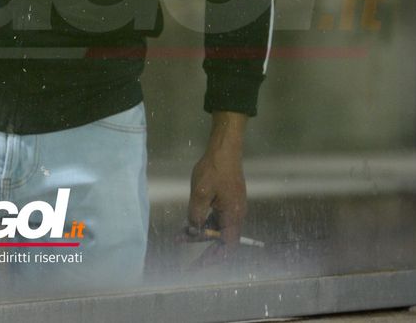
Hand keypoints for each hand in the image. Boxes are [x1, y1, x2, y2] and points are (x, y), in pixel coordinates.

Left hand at [187, 111, 247, 255]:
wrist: (224, 149)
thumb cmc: (214, 170)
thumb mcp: (200, 193)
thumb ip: (196, 215)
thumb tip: (193, 231)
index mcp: (233, 216)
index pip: (226, 246)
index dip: (214, 258)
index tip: (200, 265)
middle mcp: (235, 215)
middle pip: (221, 238)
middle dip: (203, 247)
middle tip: (187, 257)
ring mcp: (231, 207)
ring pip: (216, 227)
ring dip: (200, 233)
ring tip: (179, 237)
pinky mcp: (226, 200)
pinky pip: (215, 217)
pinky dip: (202, 222)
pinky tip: (188, 223)